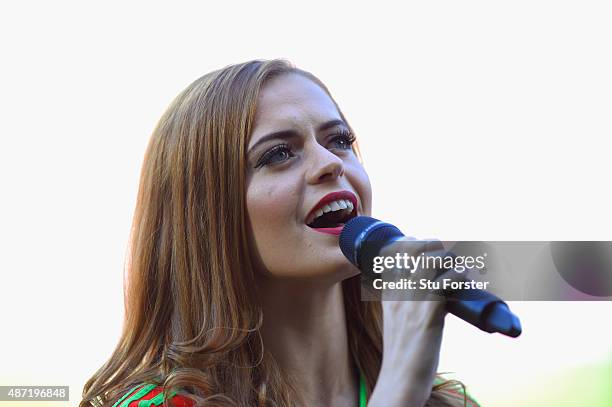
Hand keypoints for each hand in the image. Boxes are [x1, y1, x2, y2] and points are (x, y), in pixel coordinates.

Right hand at [367, 239, 461, 406]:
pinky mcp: (429, 311)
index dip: (421, 243)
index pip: (400, 249)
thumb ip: (410, 301)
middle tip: (457, 260)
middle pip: (419, 247)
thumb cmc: (404, 352)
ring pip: (435, 258)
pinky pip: (449, 279)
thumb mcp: (400, 320)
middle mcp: (398, 289)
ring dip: (455, 260)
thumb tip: (437, 289)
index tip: (438, 252)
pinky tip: (468, 283)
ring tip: (468, 271)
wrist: (400, 378)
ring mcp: (412, 298)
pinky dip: (463, 276)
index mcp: (389, 290)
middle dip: (441, 247)